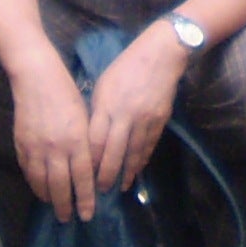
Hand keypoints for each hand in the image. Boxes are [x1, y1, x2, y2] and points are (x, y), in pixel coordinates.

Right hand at [10, 61, 99, 221]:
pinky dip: (35, 185)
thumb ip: (86, 144)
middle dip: (65, 206)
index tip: (88, 214)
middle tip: (68, 219)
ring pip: (42, 183)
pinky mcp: (22, 145)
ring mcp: (37, 148)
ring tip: (55, 208)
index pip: (82, 177)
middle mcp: (57, 147)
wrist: (36, 78)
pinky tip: (41, 191)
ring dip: (49, 199)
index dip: (85, 199)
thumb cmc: (67, 93)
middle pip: (61, 186)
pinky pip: (29, 172)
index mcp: (77, 139)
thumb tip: (89, 168)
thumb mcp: (84, 118)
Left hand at [86, 21, 188, 192]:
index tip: (84, 175)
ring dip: (126, 173)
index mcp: (107, 104)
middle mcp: (125, 115)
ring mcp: (144, 119)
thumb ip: (98, 110)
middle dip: (106, 175)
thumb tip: (92, 135)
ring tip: (120, 187)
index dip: (90, 161)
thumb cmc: (126, 67)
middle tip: (100, 191)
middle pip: (113, 153)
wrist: (161, 55)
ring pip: (133, 153)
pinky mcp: (160, 120)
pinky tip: (137, 170)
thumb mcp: (104, 84)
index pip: (95, 141)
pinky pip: (149, 146)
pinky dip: (142, 160)